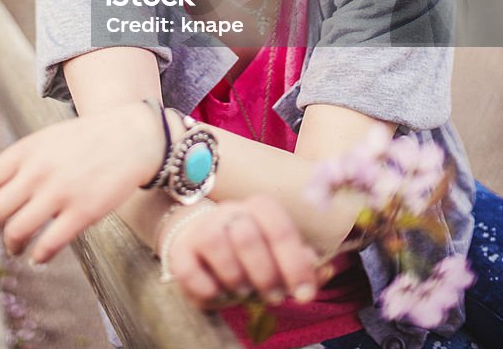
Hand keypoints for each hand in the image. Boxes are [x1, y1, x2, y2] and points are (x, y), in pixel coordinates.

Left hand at [0, 102, 163, 262]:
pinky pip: (49, 245)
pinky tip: (40, 255)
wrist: (130, 135)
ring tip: (17, 248)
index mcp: (26, 151)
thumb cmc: (84, 139)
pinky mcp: (83, 211)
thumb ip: (14, 158)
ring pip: (17, 232)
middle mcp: (38, 171)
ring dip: (12, 246)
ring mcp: (60, 191)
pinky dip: (39, 256)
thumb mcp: (45, 140)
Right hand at [163, 195, 329, 308]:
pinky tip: (218, 293)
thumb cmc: (248, 255)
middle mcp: (229, 212)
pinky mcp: (179, 252)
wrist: (201, 247)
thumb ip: (301, 263)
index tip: (304, 294)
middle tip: (272, 296)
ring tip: (244, 291)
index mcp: (258, 209)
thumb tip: (326, 270)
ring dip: (236, 279)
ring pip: (218, 246)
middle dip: (265, 275)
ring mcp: (201, 228)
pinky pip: (190, 271)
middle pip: (248, 235)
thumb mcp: (277, 257)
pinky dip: (208, 289)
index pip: (278, 225)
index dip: (294, 262)